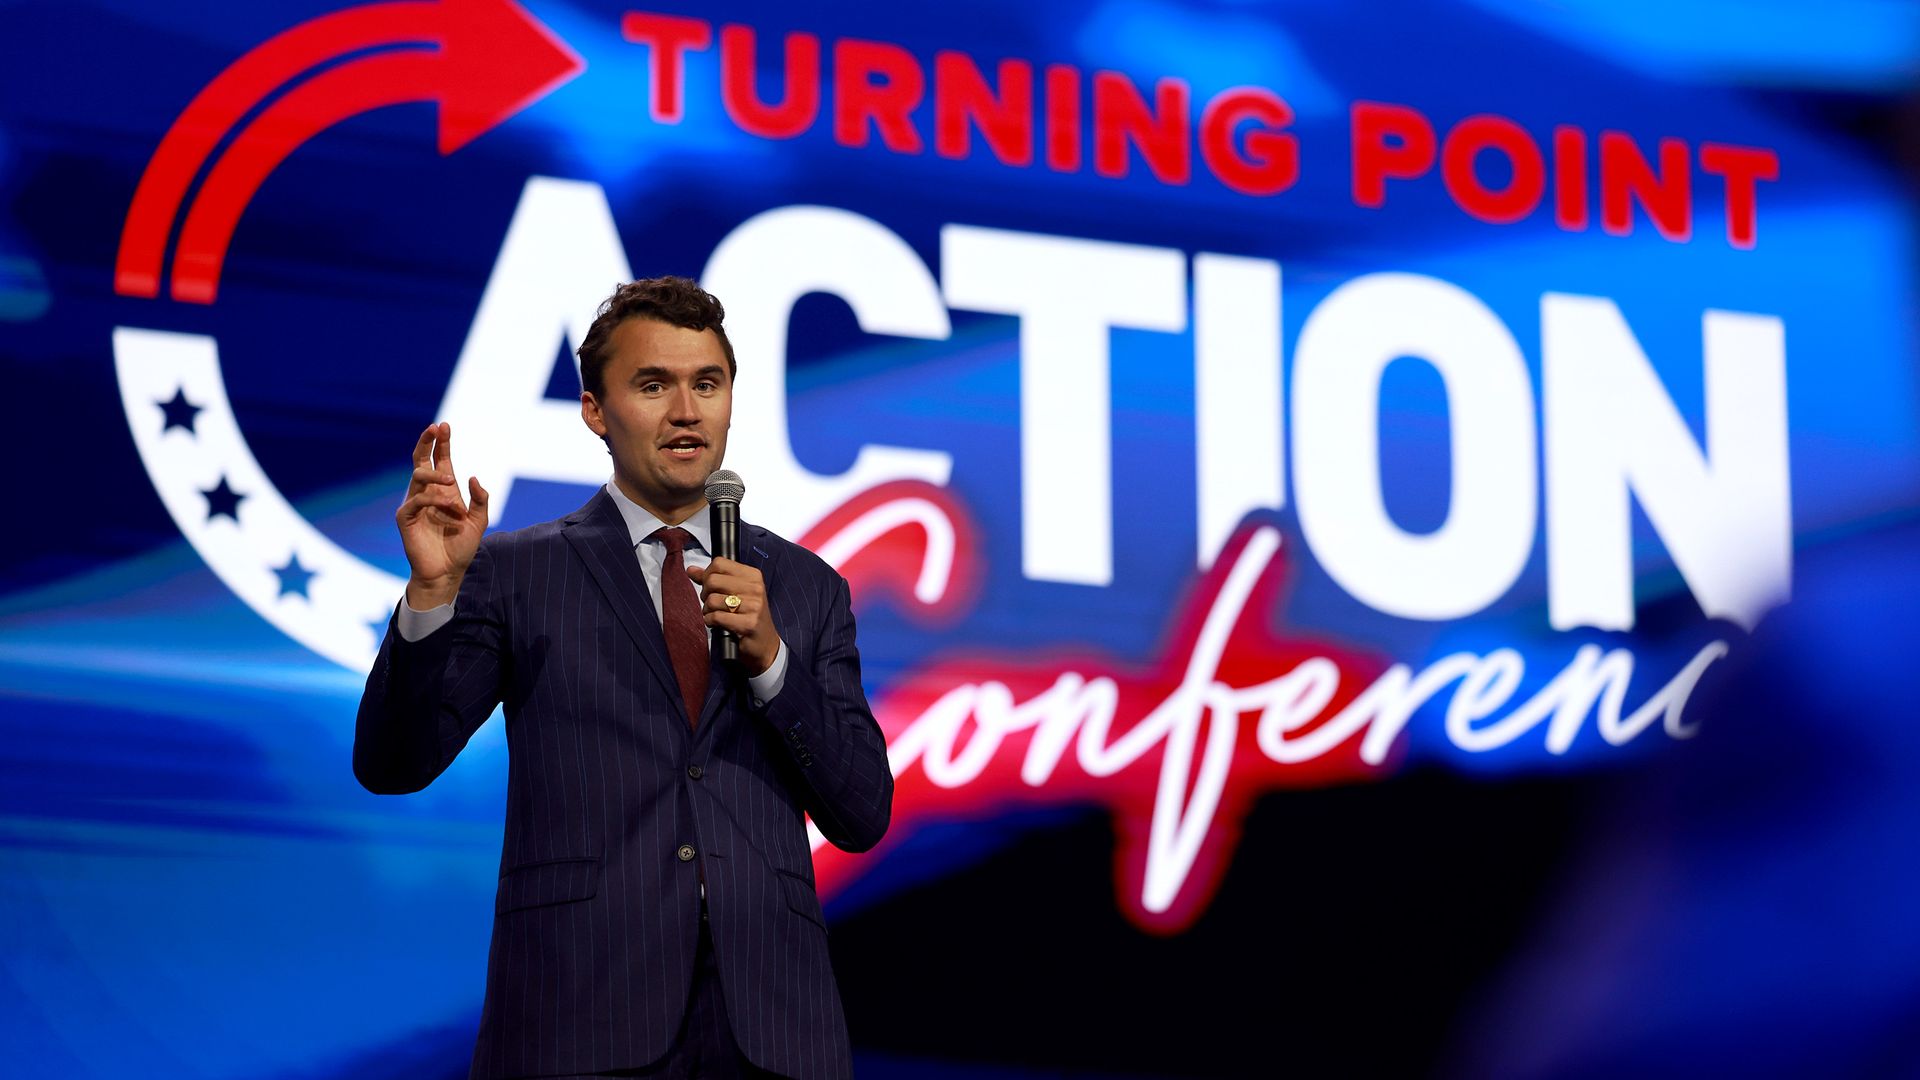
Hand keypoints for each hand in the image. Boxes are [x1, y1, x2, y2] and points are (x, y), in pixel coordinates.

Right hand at [396, 422, 488, 607]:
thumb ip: (481, 500)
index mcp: (444, 490)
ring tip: (452, 485)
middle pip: (421, 460)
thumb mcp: (480, 521)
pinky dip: (433, 499)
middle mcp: (427, 493)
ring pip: (419, 476)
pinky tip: (449, 507)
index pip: (440, 460)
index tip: (444, 426)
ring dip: (437, 477)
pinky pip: (415, 500)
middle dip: (427, 442)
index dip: (442, 443)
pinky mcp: (405, 517)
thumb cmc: (461, 547)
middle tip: (435, 428)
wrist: (448, 572)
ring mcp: (415, 504)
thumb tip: (473, 477)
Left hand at [689, 557, 779, 674]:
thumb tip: (691, 570)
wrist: (765, 645)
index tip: (711, 587)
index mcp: (753, 576)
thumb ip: (712, 580)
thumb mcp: (735, 593)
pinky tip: (716, 624)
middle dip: (705, 594)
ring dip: (707, 610)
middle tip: (712, 604)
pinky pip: (716, 617)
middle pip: (713, 580)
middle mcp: (755, 588)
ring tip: (715, 615)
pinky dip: (710, 621)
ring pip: (712, 599)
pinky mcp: (748, 623)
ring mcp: (753, 606)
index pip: (720, 563)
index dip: (707, 575)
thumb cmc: (748, 617)